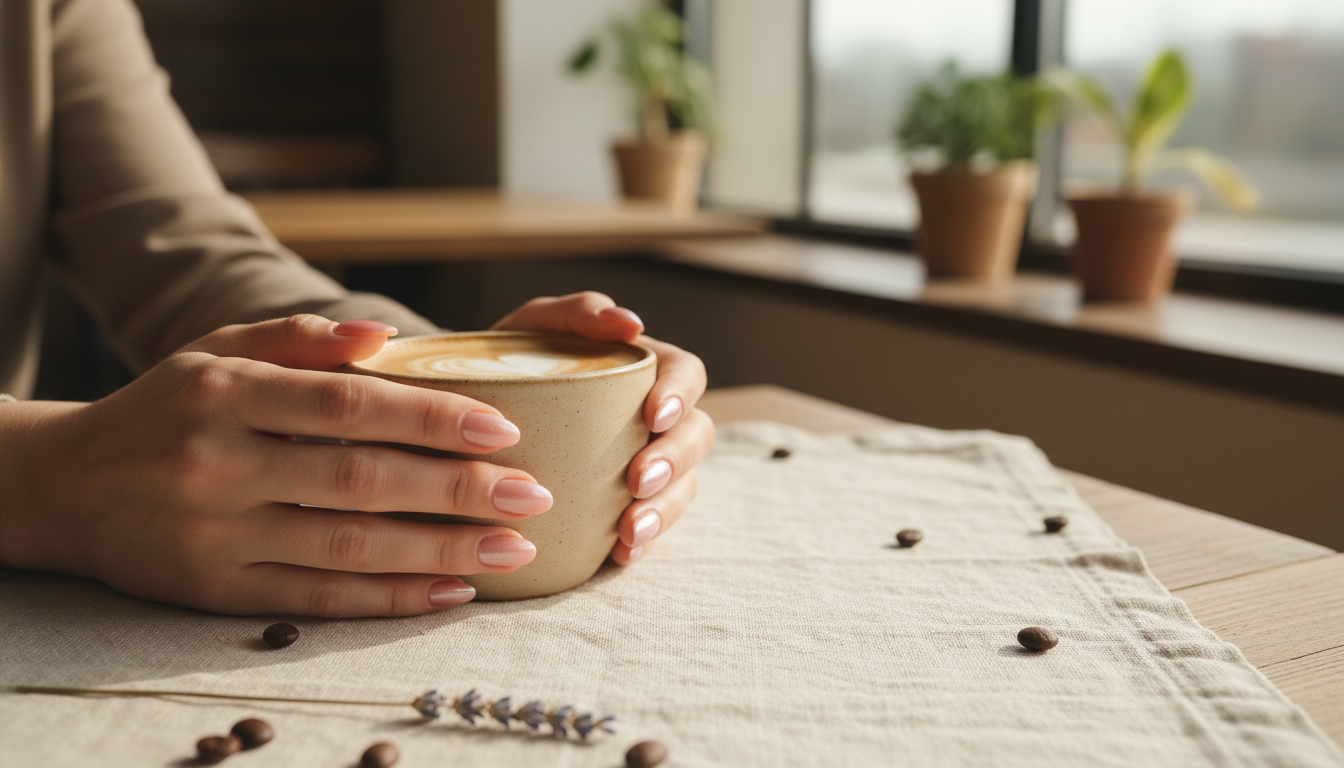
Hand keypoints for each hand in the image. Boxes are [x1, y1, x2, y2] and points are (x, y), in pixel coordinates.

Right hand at [0, 316, 554, 616]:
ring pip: (348, 547)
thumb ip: (298, 338)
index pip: (347, 405)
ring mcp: (216, 536)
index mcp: (223, 393)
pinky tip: (449, 591)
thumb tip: (385, 334)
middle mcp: (218, 466)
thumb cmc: (164, 408)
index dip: (430, 417)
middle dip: (457, 490)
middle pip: (360, 480)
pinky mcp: (216, 591)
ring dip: (441, 552)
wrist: (64, 486)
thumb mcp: (214, 351)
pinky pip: (318, 598)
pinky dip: (389, 598)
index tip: (503, 429)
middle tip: (533, 495)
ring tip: (513, 550)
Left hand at [492, 292, 713, 565]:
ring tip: (631, 530)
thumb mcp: (533, 327)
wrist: (467, 419)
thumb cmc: (508, 362)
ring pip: (684, 486)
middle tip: (637, 480)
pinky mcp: (627, 508)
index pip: (687, 373)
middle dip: (675, 459)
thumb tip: (629, 323)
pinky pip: (651, 528)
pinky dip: (642, 542)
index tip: (653, 415)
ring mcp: (645, 466)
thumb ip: (577, 313)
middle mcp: (654, 419)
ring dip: (665, 509)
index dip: (681, 393)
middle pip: (696, 434)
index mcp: (643, 370)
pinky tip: (621, 554)